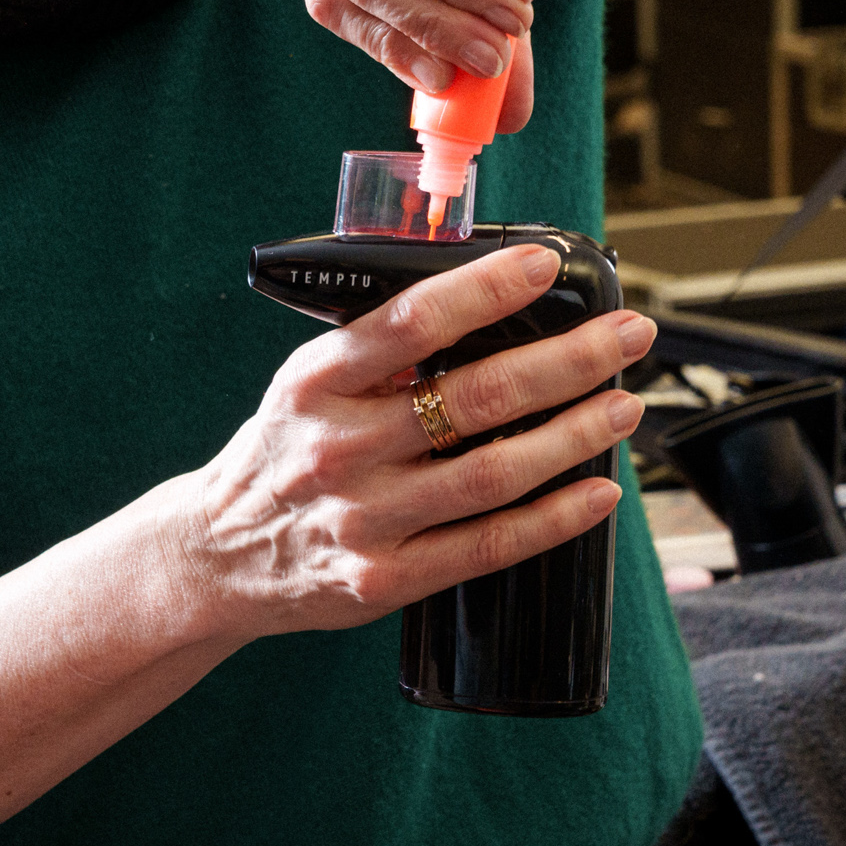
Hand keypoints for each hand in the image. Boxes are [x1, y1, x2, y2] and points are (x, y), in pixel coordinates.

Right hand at [184, 245, 652, 636]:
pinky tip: (599, 492)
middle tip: (628, 335)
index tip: (546, 265)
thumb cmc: (282, 451)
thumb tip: (487, 303)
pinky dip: (553, 519)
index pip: (412, 321)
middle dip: (568, 360)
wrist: (216, 554)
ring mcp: (364, 519)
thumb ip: (380, 350)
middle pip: (475, 397)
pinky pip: (488, 546)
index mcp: (317, 381)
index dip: (486, 289)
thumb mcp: (308, 382)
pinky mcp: (386, 580)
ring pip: (494, 473)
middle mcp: (340, 448)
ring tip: (624, 406)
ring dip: (574, 435)